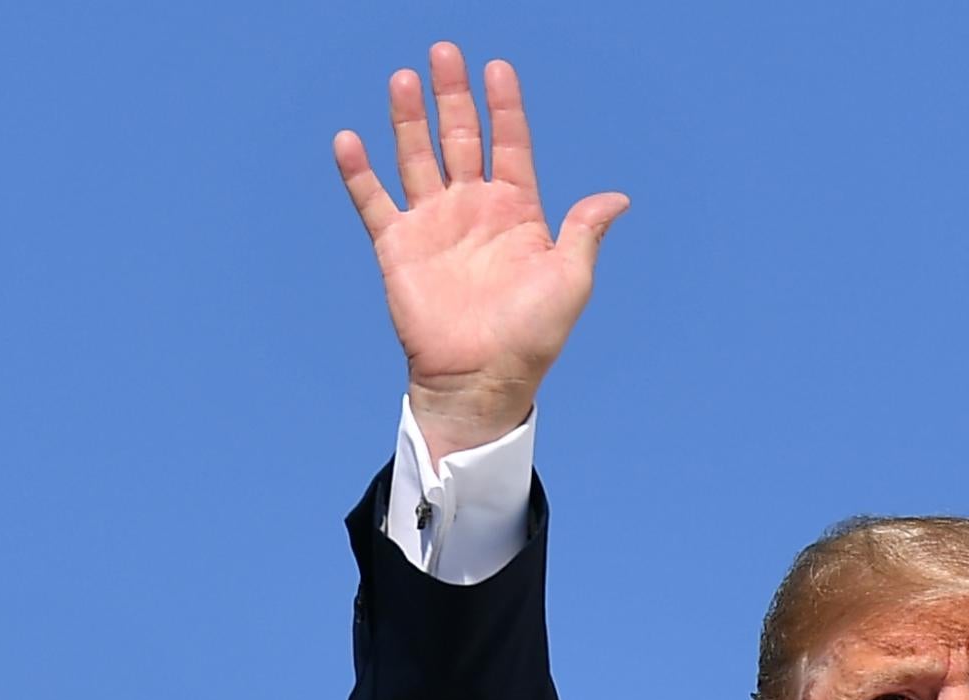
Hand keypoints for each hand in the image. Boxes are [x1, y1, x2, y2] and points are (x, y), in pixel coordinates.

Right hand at [334, 44, 628, 466]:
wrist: (481, 379)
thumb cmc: (531, 337)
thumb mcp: (570, 281)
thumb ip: (584, 232)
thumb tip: (618, 197)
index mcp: (516, 212)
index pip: (509, 144)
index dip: (504, 106)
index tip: (497, 67)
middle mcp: (472, 209)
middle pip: (460, 137)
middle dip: (453, 96)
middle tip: (445, 52)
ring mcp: (433, 225)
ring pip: (417, 157)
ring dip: (409, 119)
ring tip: (404, 79)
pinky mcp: (398, 247)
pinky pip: (374, 201)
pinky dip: (360, 172)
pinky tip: (350, 140)